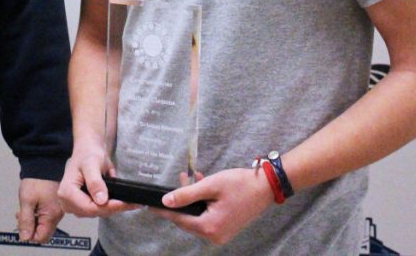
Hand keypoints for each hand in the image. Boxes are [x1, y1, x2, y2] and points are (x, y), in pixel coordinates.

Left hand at [16, 178, 64, 243]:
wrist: (43, 164)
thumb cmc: (36, 180)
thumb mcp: (26, 201)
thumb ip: (26, 221)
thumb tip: (25, 237)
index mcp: (52, 215)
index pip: (41, 238)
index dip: (29, 235)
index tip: (22, 227)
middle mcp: (58, 215)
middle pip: (43, 232)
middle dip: (30, 227)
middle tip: (21, 217)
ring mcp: (58, 210)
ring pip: (44, 225)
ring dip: (33, 220)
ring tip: (24, 210)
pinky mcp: (56, 205)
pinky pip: (46, 217)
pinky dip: (37, 214)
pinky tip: (31, 207)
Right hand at [56, 146, 138, 217]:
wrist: (88, 152)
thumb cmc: (88, 154)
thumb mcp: (92, 164)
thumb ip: (95, 182)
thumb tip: (101, 201)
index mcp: (66, 192)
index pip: (89, 207)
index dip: (108, 207)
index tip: (125, 203)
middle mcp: (67, 203)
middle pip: (94, 212)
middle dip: (114, 208)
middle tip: (133, 203)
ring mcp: (74, 206)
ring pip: (98, 213)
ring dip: (114, 208)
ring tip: (130, 203)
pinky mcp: (82, 207)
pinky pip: (98, 210)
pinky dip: (111, 207)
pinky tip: (122, 203)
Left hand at [149, 168, 272, 244]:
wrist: (266, 187)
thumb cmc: (240, 184)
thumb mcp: (210, 186)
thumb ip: (186, 194)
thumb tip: (165, 201)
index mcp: (209, 227)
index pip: (178, 219)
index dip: (163, 210)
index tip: (149, 204)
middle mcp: (214, 235)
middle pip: (187, 219)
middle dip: (181, 200)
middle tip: (181, 179)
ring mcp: (221, 234)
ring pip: (196, 217)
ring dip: (192, 200)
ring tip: (191, 179)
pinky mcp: (225, 228)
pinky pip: (206, 217)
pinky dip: (202, 204)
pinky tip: (202, 186)